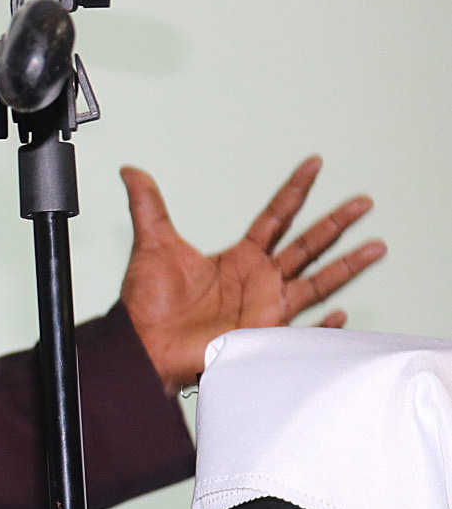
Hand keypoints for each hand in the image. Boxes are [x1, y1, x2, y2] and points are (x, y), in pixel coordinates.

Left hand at [119, 156, 386, 393]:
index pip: (276, 216)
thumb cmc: (149, 303)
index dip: (295, 190)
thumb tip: (132, 171)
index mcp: (240, 258)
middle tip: (363, 201)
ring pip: (318, 282)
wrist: (144, 343)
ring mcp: (266, 308)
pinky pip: (303, 331)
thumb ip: (148, 206)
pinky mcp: (263, 336)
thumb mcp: (151, 244)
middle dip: (336, 222)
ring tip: (376, 246)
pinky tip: (343, 315)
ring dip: (347, 266)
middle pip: (308, 244)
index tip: (314, 165)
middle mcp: (259, 280)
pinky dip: (323, 326)